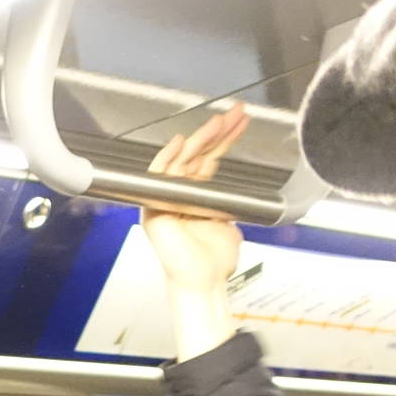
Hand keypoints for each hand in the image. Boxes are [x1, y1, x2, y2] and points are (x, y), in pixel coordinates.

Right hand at [140, 104, 249, 358]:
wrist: (203, 280)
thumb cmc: (213, 260)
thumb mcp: (229, 222)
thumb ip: (228, 204)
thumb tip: (238, 196)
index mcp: (196, 197)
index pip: (209, 161)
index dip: (225, 141)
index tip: (240, 124)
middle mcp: (178, 195)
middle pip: (198, 156)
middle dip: (217, 133)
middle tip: (236, 114)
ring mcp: (165, 200)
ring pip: (181, 161)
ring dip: (201, 139)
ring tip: (220, 122)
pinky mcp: (154, 208)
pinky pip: (158, 177)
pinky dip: (167, 159)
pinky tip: (180, 141)